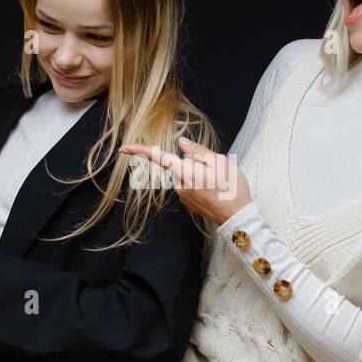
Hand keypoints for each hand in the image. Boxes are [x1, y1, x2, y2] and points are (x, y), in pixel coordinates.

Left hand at [117, 137, 251, 225]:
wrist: (238, 217)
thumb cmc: (232, 189)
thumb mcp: (220, 161)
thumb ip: (198, 151)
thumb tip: (181, 144)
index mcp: (185, 173)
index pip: (159, 158)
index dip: (140, 152)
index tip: (123, 149)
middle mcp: (180, 186)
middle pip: (180, 164)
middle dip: (194, 161)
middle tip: (215, 169)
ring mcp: (184, 196)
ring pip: (187, 174)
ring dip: (199, 172)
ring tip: (218, 180)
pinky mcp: (189, 203)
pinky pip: (192, 184)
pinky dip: (202, 182)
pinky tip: (216, 188)